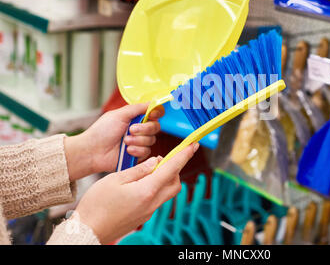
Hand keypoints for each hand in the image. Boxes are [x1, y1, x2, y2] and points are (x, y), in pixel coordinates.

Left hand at [65, 103, 164, 180]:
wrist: (93, 151)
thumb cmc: (102, 132)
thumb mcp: (119, 115)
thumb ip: (138, 108)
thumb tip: (153, 102)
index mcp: (135, 118)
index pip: (154, 113)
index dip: (156, 113)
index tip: (152, 115)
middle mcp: (139, 130)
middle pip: (156, 127)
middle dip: (144, 129)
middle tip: (131, 129)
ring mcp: (139, 142)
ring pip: (152, 140)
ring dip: (138, 140)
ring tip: (124, 142)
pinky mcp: (139, 155)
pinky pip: (147, 152)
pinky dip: (136, 150)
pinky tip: (126, 151)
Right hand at [75, 143, 198, 243]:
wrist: (88, 231)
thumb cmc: (97, 205)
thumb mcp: (115, 179)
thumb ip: (138, 170)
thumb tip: (155, 162)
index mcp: (147, 191)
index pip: (172, 169)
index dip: (184, 155)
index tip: (193, 145)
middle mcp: (152, 203)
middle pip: (175, 183)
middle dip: (175, 168)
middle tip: (164, 158)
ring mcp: (149, 211)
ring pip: (167, 191)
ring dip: (165, 178)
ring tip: (149, 169)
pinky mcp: (143, 216)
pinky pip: (157, 198)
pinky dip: (156, 187)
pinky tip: (141, 182)